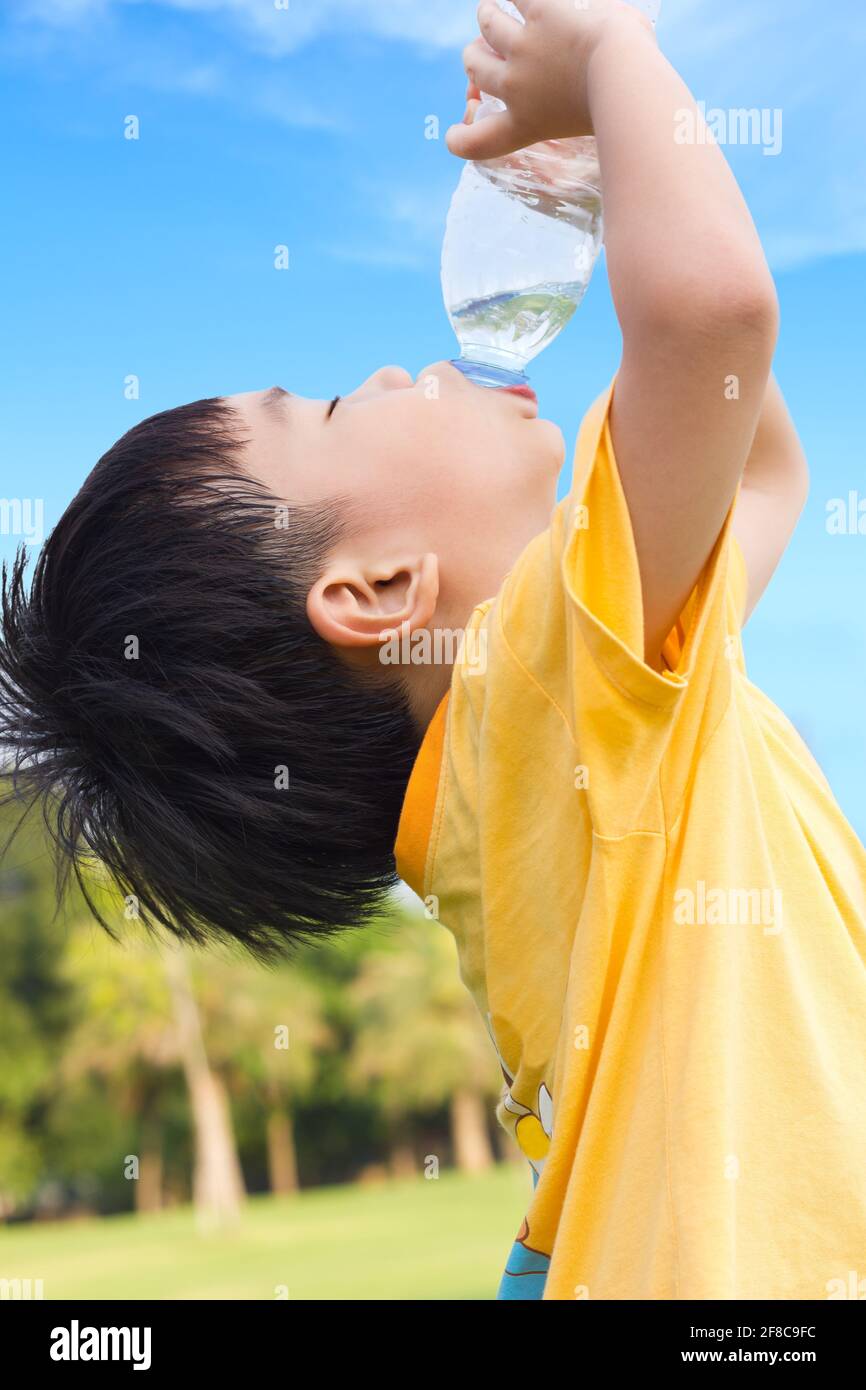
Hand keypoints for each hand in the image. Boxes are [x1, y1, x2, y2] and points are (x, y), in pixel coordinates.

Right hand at [446, 0, 652, 160]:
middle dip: (475, 57)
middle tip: (483, 48)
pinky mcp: (540, 11)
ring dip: (489, 15)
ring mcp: (523, 47)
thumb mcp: (594, 122)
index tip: (455, 137)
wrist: (621, 76)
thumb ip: (588, 110)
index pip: (479, 142)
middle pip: (475, 70)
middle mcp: (516, 86)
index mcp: (526, 123)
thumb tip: (597, 97)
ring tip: (491, 8)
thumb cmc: (622, 108)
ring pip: (489, 24)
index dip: (461, 139)